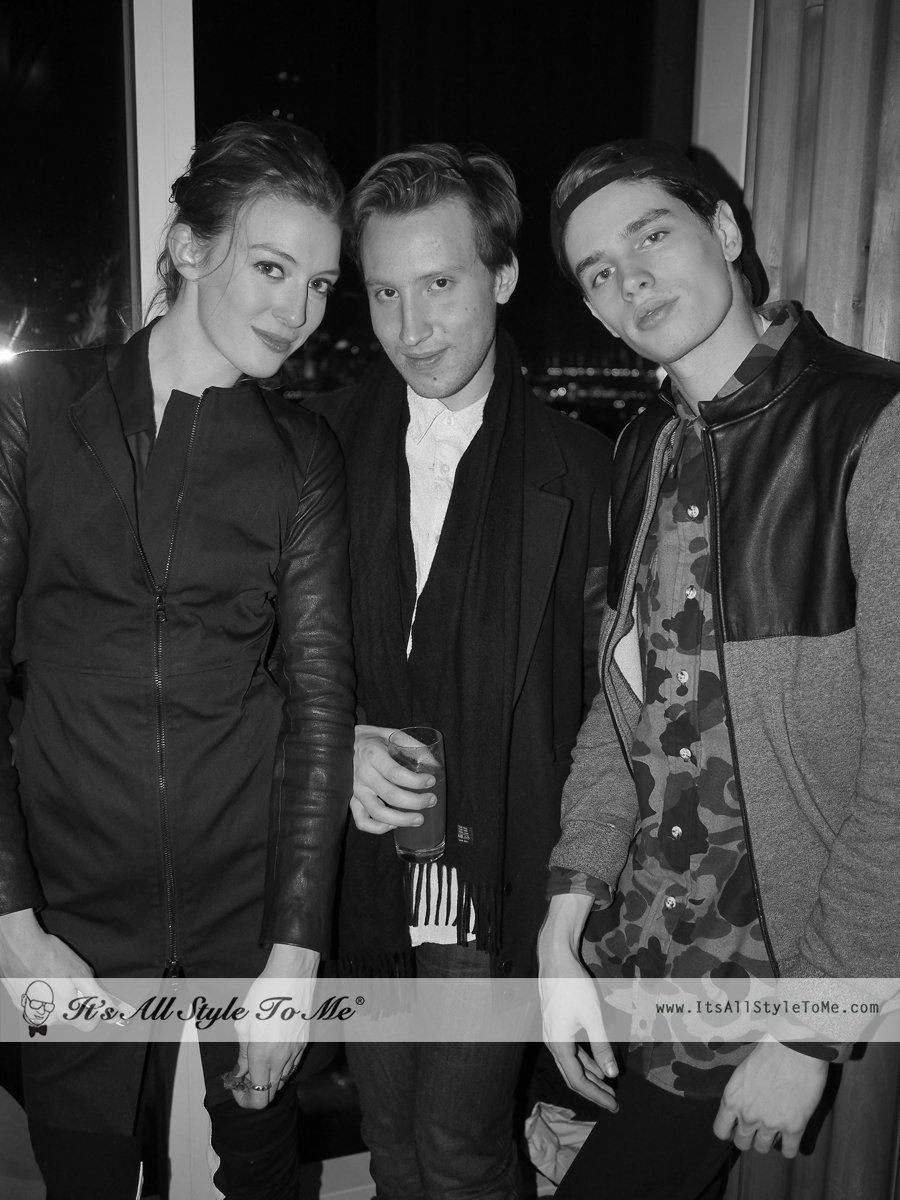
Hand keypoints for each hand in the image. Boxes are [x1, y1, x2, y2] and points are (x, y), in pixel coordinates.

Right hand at [0, 908, 128, 1029]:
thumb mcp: (81, 974)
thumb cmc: (52, 957)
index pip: (89, 1025)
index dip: (94, 1010)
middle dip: (74, 1001)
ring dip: (57, 998)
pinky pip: (39, 1005)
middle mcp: (48, 1020)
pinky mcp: (19, 1005)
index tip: (92, 996)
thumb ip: (96, 997)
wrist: (19, 947)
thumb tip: (110, 1013)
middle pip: (70, 1016)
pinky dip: (42, 995)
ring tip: (53, 977)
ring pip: (54, 1011)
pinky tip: (40, 978)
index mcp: (66, 1013)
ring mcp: (31, 1013)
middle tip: (70, 980)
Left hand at [229, 944, 318, 1108]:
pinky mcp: (304, 1043)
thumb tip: (239, 1072)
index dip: (244, 1100)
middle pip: (271, 1094)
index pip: (258, 1100)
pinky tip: (272, 1052)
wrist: (292, 975)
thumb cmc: (263, 996)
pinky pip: (292, 1065)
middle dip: (255, 1090)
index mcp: (262, 1059)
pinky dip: (281, 1067)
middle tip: (244, 1075)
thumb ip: (241, 1054)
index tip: (236, 1085)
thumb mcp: (243, 1024)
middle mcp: (281, 1061)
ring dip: (269, 1079)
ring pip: (283, 1080)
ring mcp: (295, 1052)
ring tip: (257, 1062)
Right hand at [349, 724, 434, 834]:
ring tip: (419, 819)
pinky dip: (378, 828)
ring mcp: (355, 790)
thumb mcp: (390, 733)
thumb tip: (433, 763)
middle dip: (415, 802)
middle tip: (431, 800)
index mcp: (373, 755)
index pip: (395, 773)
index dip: (416, 781)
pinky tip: (393, 824)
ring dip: (401, 820)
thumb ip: (411, 744)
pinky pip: (362, 821)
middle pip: (390, 795)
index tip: (431, 781)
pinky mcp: (352, 800)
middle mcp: (363, 774)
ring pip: (377, 813)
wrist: (342, 742)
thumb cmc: (371, 739)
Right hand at [538, 895, 617, 1111]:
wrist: (555, 958)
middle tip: (613, 1101)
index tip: (614, 1104)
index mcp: (559, 1045)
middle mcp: (552, 1043)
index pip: (577, 1081)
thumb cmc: (574, 987)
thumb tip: (612, 1075)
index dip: (596, 1095)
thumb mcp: (594, 1017)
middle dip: (593, 1090)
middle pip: (572, 1076)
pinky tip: (596, 1063)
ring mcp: (552, 1033)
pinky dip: (583, 1060)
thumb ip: (602, 1048)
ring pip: (571, 1063)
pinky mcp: (555, 1024)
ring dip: (589, 1075)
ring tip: (608, 1086)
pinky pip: (569, 1050)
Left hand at [713, 1038, 827, 1155]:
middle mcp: (747, 1116)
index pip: (720, 1131)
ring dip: (768, 1142)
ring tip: (774, 1131)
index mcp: (732, 1099)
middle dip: (748, 1138)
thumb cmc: (768, 1052)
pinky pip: (789, 1151)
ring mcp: (770, 1124)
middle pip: (742, 1143)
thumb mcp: (743, 1072)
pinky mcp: (793, 1127)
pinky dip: (789, 1147)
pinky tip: (790, 1138)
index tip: (736, 1127)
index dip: (728, 1131)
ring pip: (762, 1149)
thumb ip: (740, 1094)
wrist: (795, 1049)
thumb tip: (743, 1106)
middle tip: (756, 1129)